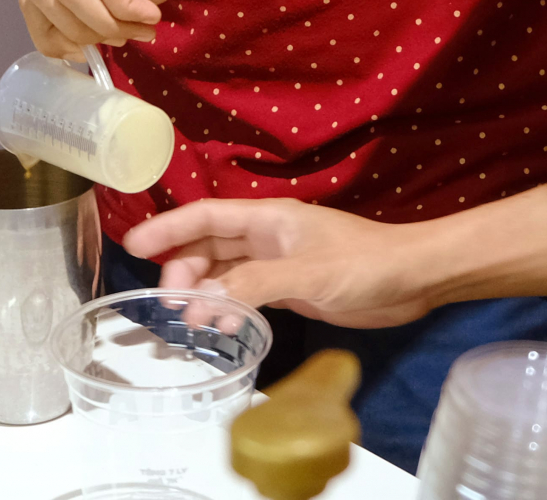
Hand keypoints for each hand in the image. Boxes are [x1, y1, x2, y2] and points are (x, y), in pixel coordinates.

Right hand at [121, 197, 443, 328]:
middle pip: (208, 248)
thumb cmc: (365, 263)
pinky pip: (243, 296)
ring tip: (186, 325)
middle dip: (182, 271)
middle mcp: (267, 238)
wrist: (412, 280)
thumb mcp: (308, 274)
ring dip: (202, 295)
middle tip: (170, 307)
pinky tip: (215, 329)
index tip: (133, 245)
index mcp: (269, 219)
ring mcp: (277, 265)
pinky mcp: (290, 291)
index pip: (206, 217)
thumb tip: (202, 301)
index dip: (168, 228)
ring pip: (223, 274)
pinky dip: (225, 309)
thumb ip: (254, 286)